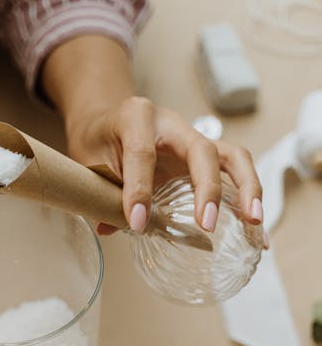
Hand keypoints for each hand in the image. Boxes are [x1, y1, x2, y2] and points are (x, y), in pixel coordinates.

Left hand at [66, 96, 264, 238]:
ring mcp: (194, 139)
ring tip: (253, 221)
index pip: (142, 153)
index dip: (139, 190)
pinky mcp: (206, 157)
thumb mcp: (89, 162)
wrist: (106, 121)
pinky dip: (247, 199)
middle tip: (207, 224)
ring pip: (232, 156)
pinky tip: (256, 228)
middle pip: (202, 150)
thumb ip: (101, 193)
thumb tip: (111, 228)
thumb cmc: (98, 140)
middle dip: (208, 188)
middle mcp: (173, 123)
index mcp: (137, 116)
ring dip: (247, 188)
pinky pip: (234, 173)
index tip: (136, 223)